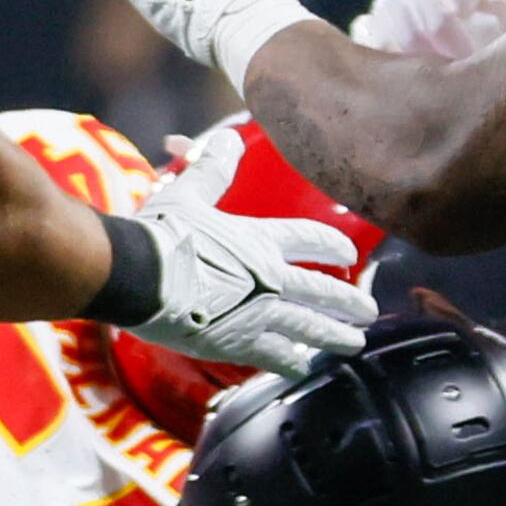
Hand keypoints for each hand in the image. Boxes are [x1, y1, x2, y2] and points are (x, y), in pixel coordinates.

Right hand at [123, 141, 377, 374]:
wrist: (136, 276)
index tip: (350, 256)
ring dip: (334, 336)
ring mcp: (257, 315)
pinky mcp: (237, 343)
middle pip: (321, 292)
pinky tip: (303, 367)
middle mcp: (269, 279)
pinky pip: (274, 356)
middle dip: (349, 303)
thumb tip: (229, 138)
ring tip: (354, 343)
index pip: (310, 239)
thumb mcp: (188, 193)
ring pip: (308, 328)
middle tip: (369, 312)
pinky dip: (291, 362)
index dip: (333, 246)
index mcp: (260, 241)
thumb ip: (213, 169)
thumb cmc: (159, 233)